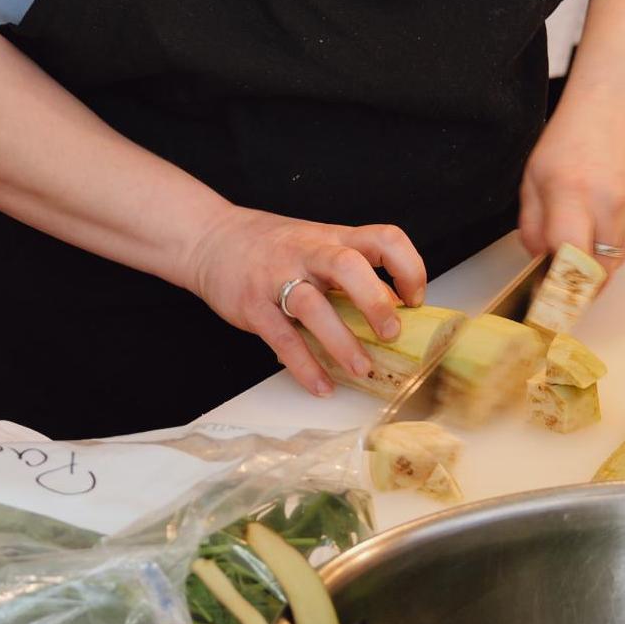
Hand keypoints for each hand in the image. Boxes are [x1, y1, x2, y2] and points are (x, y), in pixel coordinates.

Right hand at [177, 206, 427, 398]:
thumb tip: (394, 307)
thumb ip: (351, 272)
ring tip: (361, 368)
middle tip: (391, 333)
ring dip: (341, 341)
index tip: (414, 299)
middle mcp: (307, 253)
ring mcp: (276, 278)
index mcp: (331, 238)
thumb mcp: (316, 245)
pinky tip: (322, 385)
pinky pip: (282, 338)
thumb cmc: (272, 246)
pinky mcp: (252, 306)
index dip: (407, 267)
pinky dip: (305, 366)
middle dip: (375, 301)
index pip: (382, 239)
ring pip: (312, 306)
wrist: (210, 238)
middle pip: (347, 266)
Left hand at [516, 85, 624, 267]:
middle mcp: (611, 206)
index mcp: (572, 194)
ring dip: (599, 258)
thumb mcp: (533, 177)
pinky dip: (619, 242)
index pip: (571, 262)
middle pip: (597, 274)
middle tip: (565, 261)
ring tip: (590, 222)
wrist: (620, 105)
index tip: (550, 290)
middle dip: (579, 278)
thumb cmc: (573, 138)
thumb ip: (531, 226)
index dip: (559, 283)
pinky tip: (611, 212)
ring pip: (616, 265)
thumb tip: (541, 263)